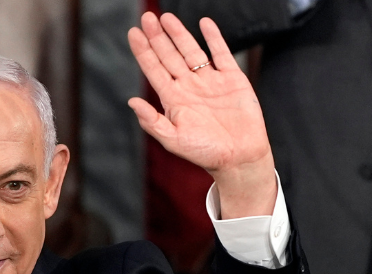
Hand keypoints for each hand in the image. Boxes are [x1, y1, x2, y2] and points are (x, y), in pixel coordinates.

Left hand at [127, 12, 276, 218]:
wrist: (240, 158)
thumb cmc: (206, 154)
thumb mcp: (173, 141)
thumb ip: (152, 122)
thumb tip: (132, 101)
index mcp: (174, 100)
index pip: (154, 70)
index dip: (143, 51)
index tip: (133, 33)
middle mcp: (189, 87)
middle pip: (169, 56)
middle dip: (157, 37)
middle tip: (147, 17)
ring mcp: (210, 81)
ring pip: (191, 51)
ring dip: (179, 34)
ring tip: (166, 17)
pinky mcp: (232, 79)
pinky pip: (221, 53)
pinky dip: (213, 38)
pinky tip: (204, 23)